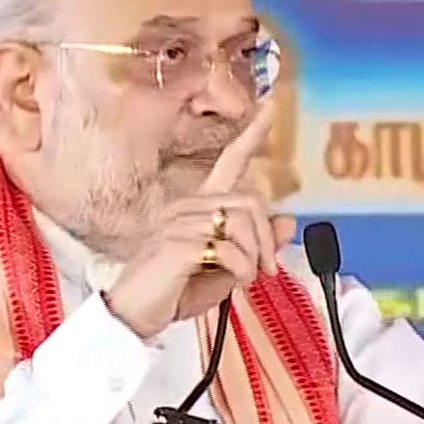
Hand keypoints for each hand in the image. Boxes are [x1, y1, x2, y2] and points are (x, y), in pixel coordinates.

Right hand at [104, 103, 295, 340]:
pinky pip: (229, 249)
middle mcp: (187, 206)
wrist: (134, 316)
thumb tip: (288, 222)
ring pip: (243, 224)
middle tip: (267, 269)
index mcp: (197, 206)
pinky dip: (240, 270)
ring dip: (253, 258)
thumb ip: (255, 244)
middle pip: (250, 201)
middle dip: (267, 239)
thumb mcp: (227, 269)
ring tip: (243, 278)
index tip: (271, 107)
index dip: (251, 135)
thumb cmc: (175, 292)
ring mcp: (179, 221)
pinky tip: (231, 281)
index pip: (228, 162)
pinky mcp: (177, 243)